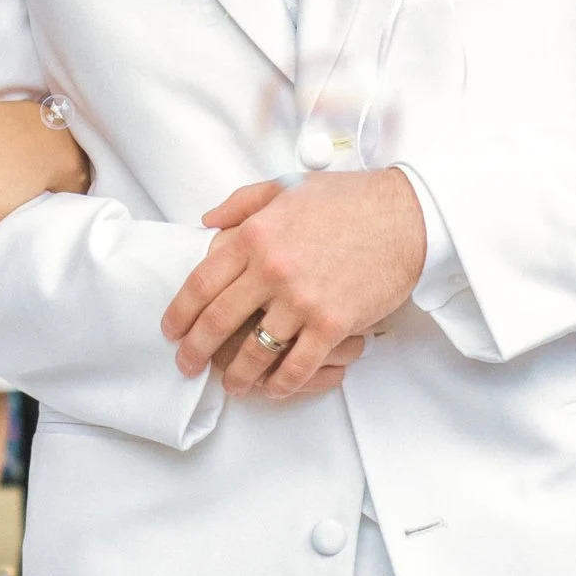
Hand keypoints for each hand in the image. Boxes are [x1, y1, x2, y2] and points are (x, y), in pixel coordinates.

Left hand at [162, 168, 424, 398]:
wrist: (404, 216)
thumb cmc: (347, 200)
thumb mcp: (285, 186)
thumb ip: (242, 204)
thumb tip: (207, 223)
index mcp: (254, 234)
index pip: (201, 282)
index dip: (180, 312)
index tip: (171, 329)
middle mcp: (271, 268)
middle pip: (217, 321)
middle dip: (195, 350)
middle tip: (186, 365)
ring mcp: (301, 300)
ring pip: (255, 351)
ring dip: (237, 375)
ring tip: (231, 384)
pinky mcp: (332, 324)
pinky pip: (297, 365)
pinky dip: (281, 384)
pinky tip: (273, 388)